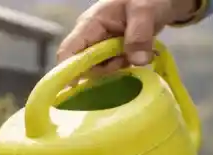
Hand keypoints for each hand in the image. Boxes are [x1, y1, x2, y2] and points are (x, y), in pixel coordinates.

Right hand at [56, 0, 199, 70]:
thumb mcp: (144, 10)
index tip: (76, 86)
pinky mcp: (110, 52)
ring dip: (116, 68)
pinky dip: (123, 66)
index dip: (68, 70)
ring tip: (134, 54)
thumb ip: (139, 34)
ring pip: (98, 69)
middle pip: (83, 65)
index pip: (68, 51)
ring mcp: (100, 45)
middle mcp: (90, 37)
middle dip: (104, 69)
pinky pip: (110, 67)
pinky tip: (135, 56)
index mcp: (90, 24)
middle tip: (125, 60)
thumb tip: (138, 61)